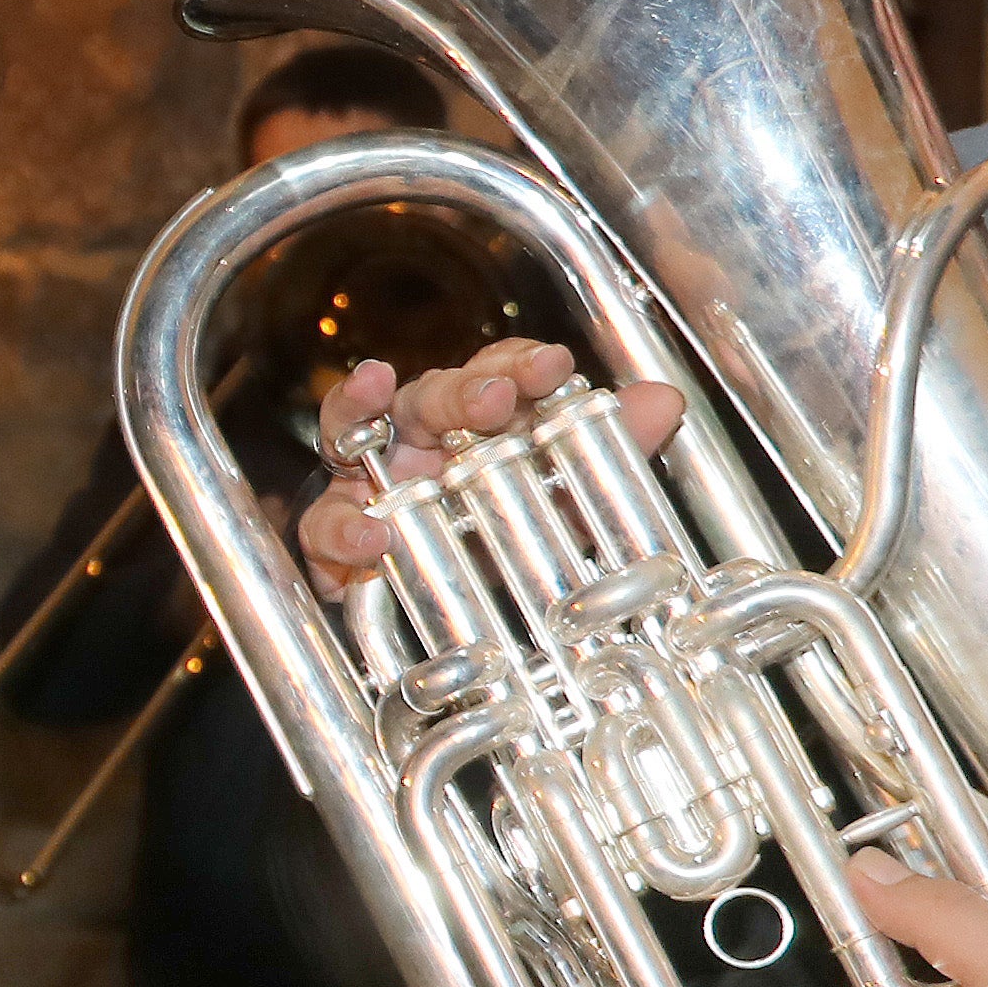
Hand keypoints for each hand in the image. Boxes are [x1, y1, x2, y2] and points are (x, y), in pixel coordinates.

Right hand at [295, 337, 683, 590]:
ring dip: (360, 402)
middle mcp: (420, 437)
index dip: (520, 364)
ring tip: (374, 386)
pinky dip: (342, 528)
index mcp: (479, 421)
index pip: (496, 372)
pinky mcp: (335, 533)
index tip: (553, 367)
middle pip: (428, 392)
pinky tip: (371, 538)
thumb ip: (609, 451)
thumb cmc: (498, 540)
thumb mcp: (568, 502)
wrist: (446, 622)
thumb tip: (664, 401)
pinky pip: (324, 522)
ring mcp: (370, 479)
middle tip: (493, 399)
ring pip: (349, 426)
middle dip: (458, 389)